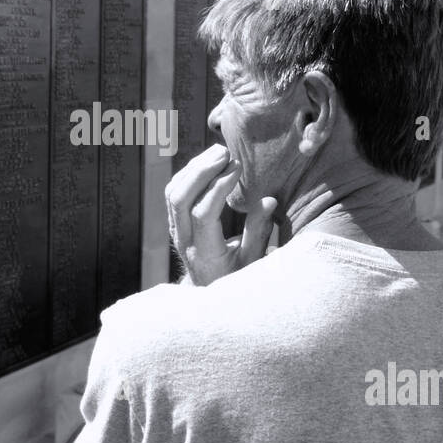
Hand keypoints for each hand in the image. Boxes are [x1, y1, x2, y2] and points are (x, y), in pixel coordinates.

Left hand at [165, 143, 277, 285]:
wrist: (209, 290)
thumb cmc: (236, 277)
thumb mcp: (252, 261)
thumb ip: (259, 232)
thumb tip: (269, 200)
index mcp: (204, 253)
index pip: (203, 214)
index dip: (218, 187)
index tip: (237, 168)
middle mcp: (184, 240)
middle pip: (179, 198)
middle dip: (201, 170)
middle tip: (225, 153)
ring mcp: (175, 230)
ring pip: (173, 192)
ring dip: (194, 167)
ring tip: (219, 152)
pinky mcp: (173, 222)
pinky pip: (173, 192)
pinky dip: (188, 172)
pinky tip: (208, 162)